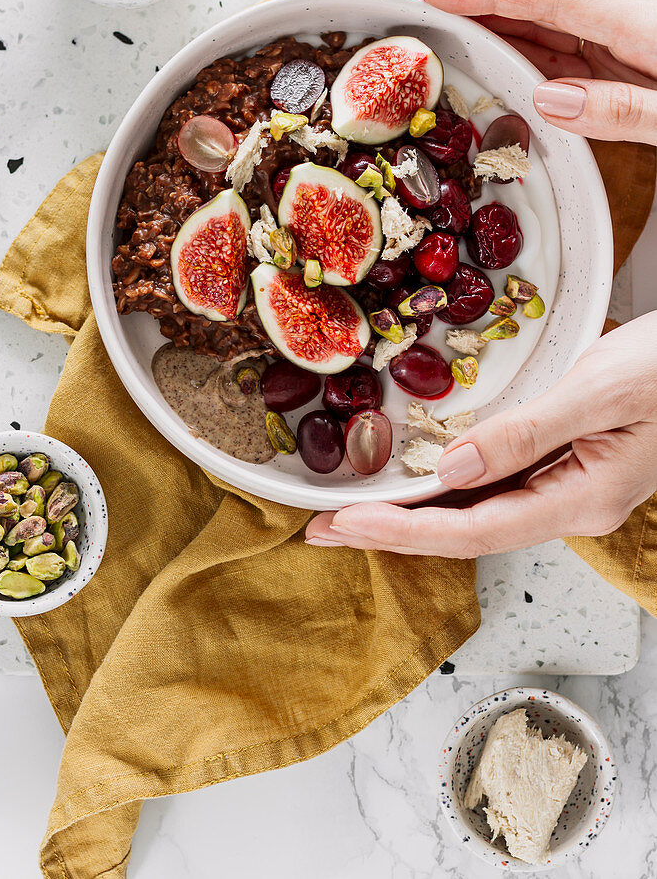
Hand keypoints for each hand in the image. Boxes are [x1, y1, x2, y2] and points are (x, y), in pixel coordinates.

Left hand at [305, 315, 656, 556]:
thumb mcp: (599, 392)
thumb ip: (526, 434)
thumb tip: (451, 470)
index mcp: (581, 500)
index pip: (473, 530)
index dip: (404, 531)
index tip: (346, 524)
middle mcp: (570, 503)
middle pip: (465, 531)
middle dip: (391, 531)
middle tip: (323, 528)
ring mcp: (569, 486)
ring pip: (476, 511)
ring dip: (412, 514)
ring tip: (352, 512)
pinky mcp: (566, 462)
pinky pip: (493, 485)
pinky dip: (445, 487)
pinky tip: (415, 484)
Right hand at [382, 0, 656, 144]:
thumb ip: (622, 109)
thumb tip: (547, 100)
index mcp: (641, 27)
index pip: (548, 0)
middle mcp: (622, 29)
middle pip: (531, 4)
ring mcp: (618, 51)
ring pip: (537, 32)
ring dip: (481, 24)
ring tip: (423, 16)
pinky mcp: (618, 74)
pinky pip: (556, 62)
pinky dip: (513, 58)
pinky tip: (480, 57)